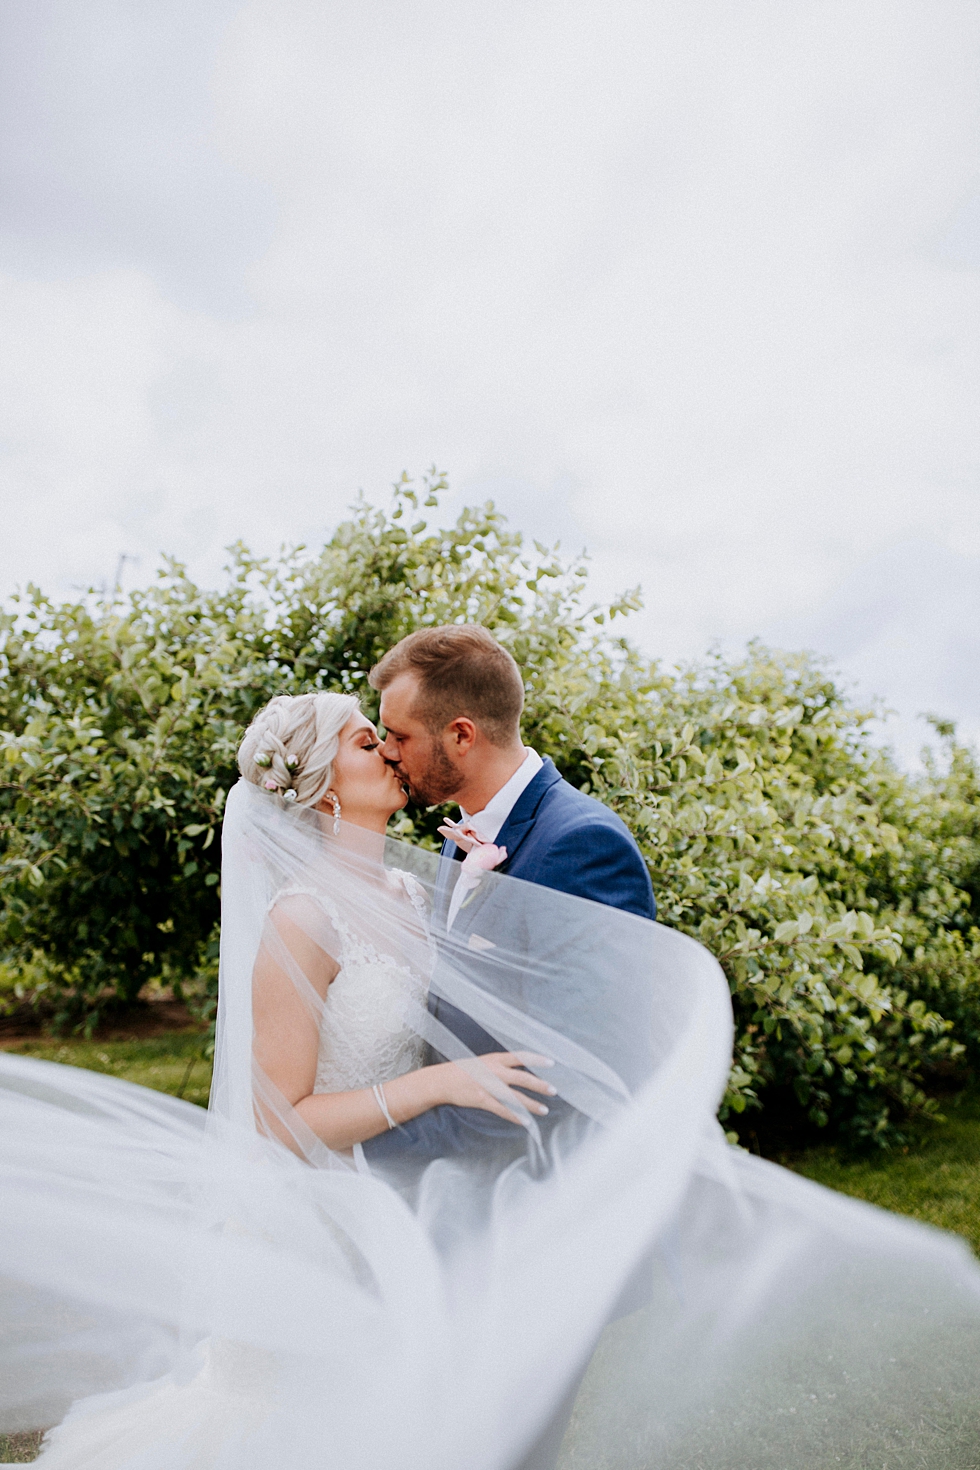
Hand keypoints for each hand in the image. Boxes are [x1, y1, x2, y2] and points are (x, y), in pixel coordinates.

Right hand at [433, 1052, 556, 1125]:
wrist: (442, 1080)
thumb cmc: (464, 1070)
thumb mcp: (484, 1061)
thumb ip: (500, 1065)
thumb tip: (519, 1070)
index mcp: (495, 1059)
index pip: (520, 1057)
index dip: (537, 1059)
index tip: (551, 1063)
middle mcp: (494, 1071)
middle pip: (522, 1078)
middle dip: (539, 1085)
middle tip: (554, 1090)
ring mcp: (488, 1086)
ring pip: (515, 1097)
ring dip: (531, 1104)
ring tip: (544, 1110)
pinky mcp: (482, 1100)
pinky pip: (503, 1110)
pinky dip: (515, 1116)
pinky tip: (525, 1121)